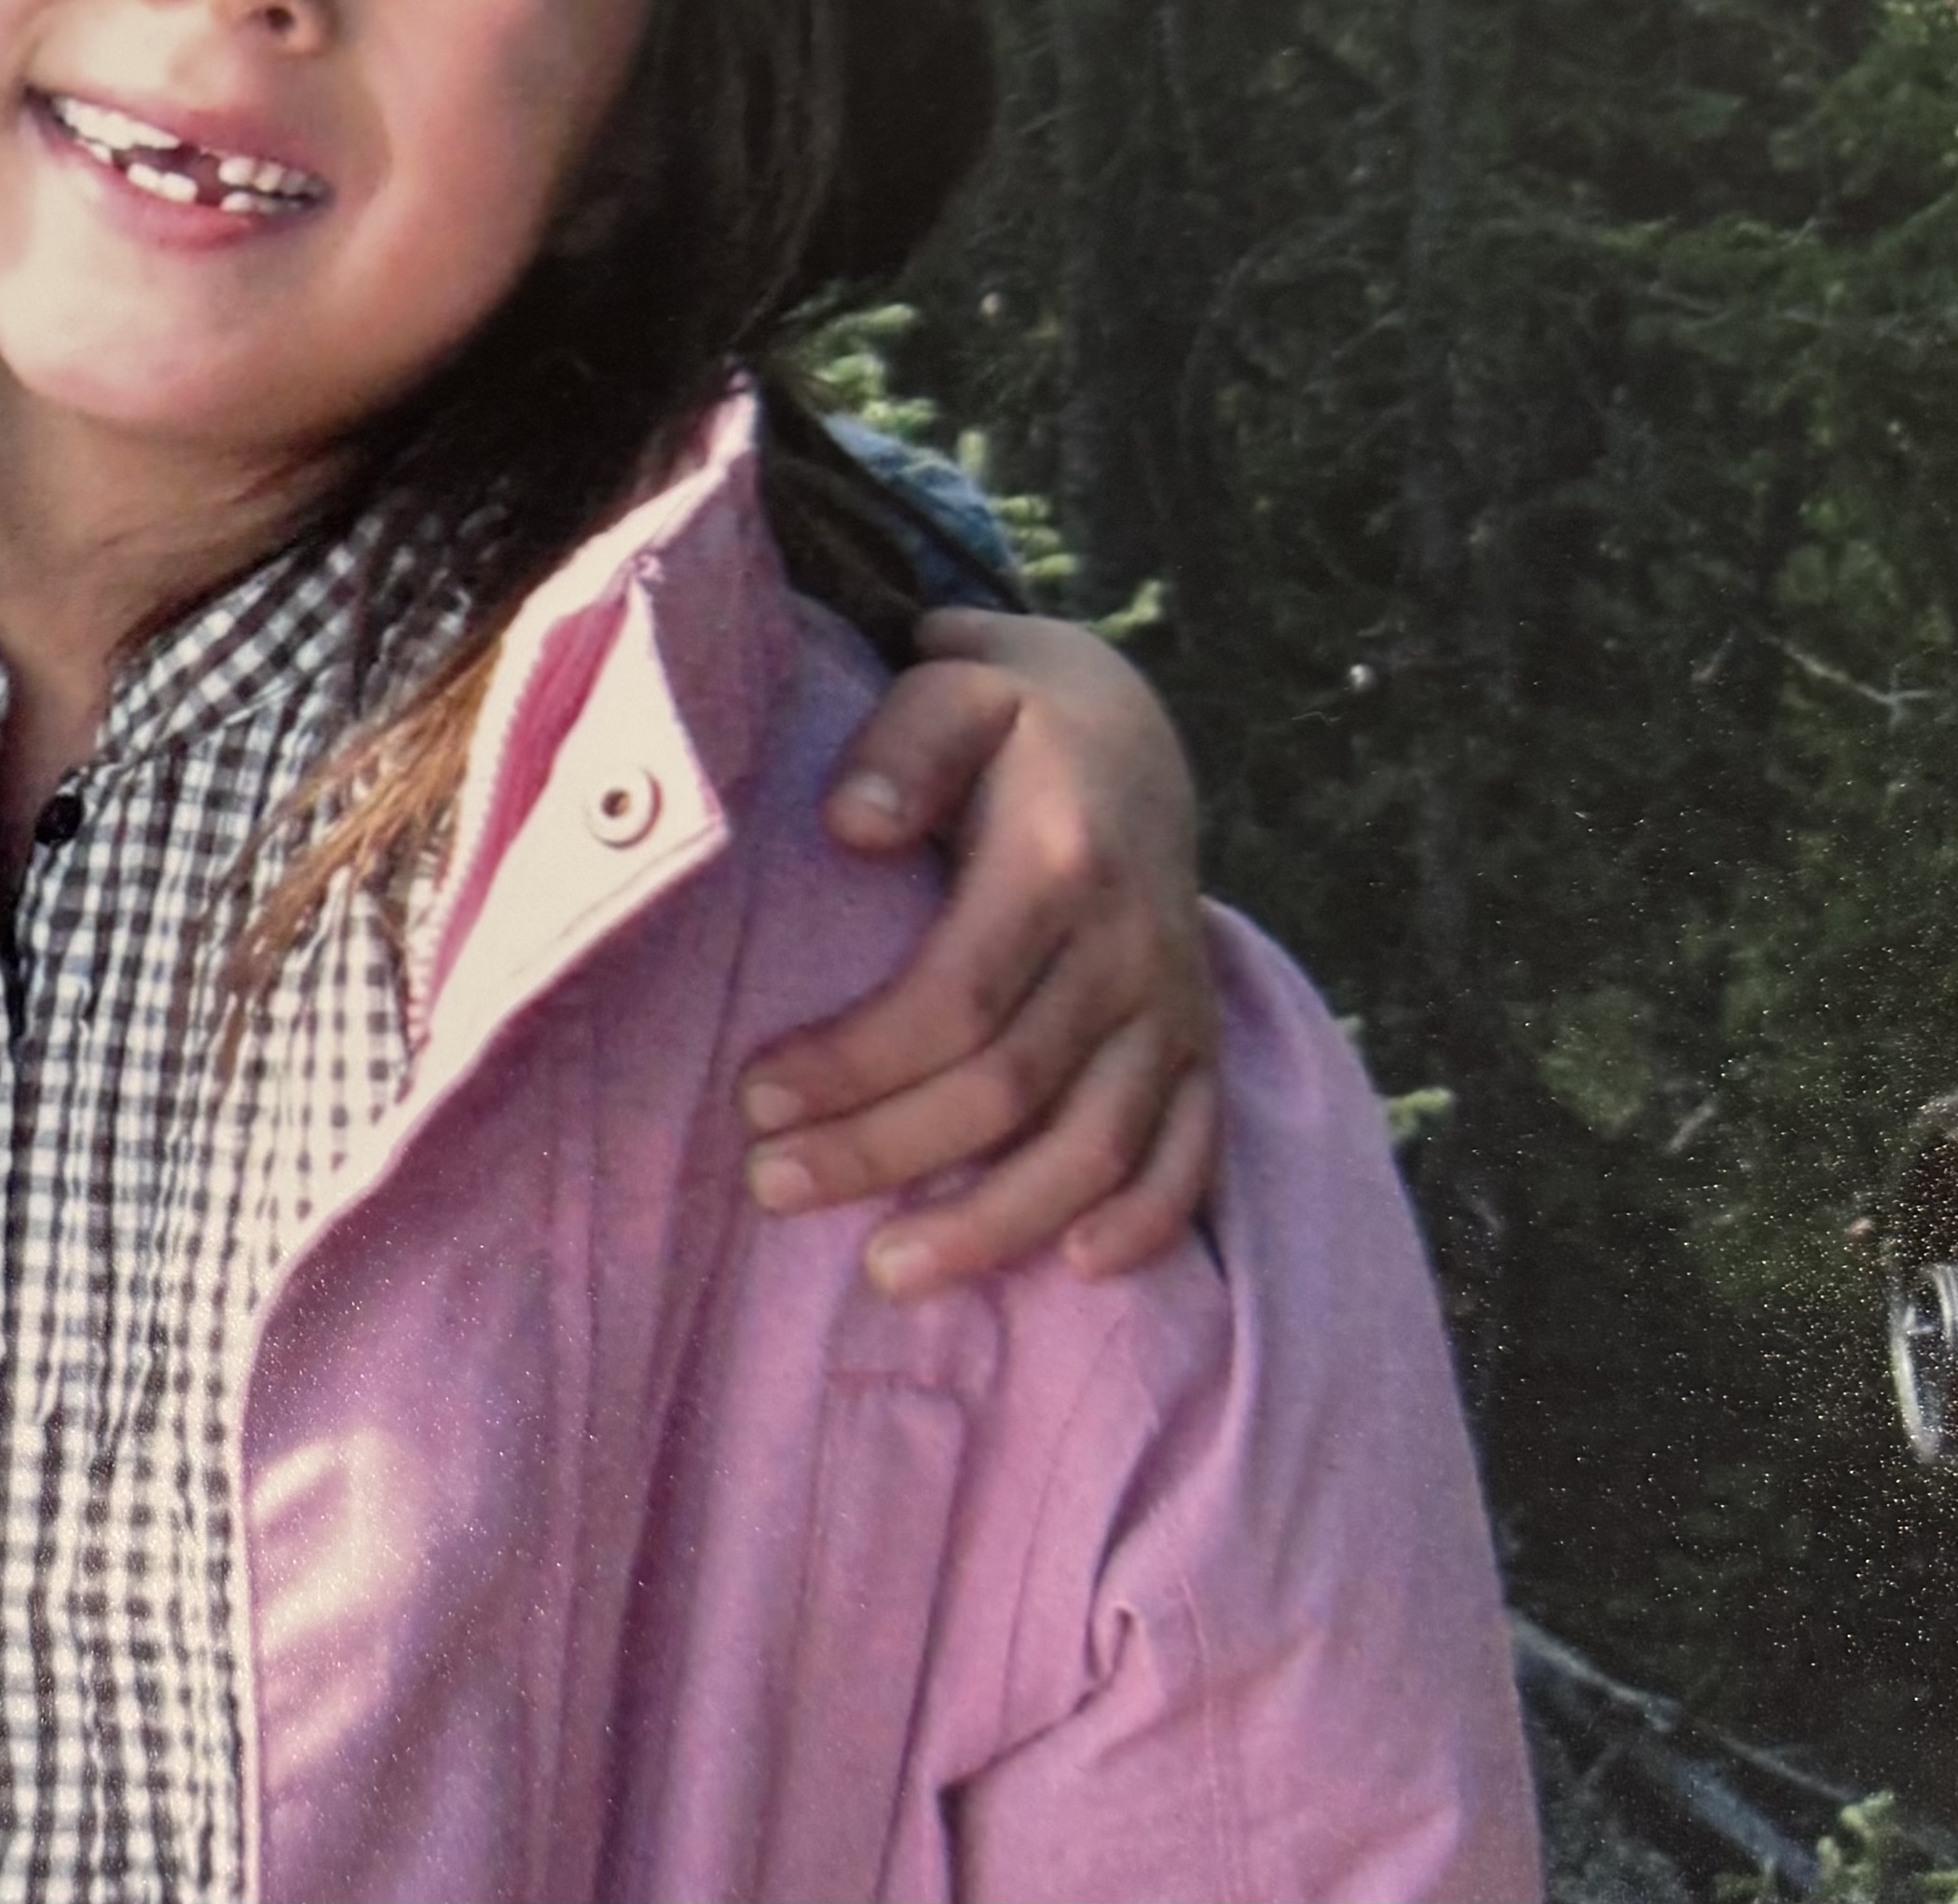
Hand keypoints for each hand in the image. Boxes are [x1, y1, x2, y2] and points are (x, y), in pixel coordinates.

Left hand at [739, 608, 1220, 1295]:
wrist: (1133, 731)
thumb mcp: (958, 684)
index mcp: (1064, 861)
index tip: (754, 1099)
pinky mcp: (1203, 1045)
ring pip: (1100, 1145)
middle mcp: (1131, 946)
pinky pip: (1197, 1151)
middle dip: (885, 1152)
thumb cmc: (1010, 715)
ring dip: (999, 1223)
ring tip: (888, 1272)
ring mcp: (1176, 1006)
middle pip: (1010, 1087)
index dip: (854, 1062)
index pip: (956, 997)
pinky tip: (1079, 1268)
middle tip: (771, 1188)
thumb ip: (904, 744)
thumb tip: (853, 825)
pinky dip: (1152, 1219)